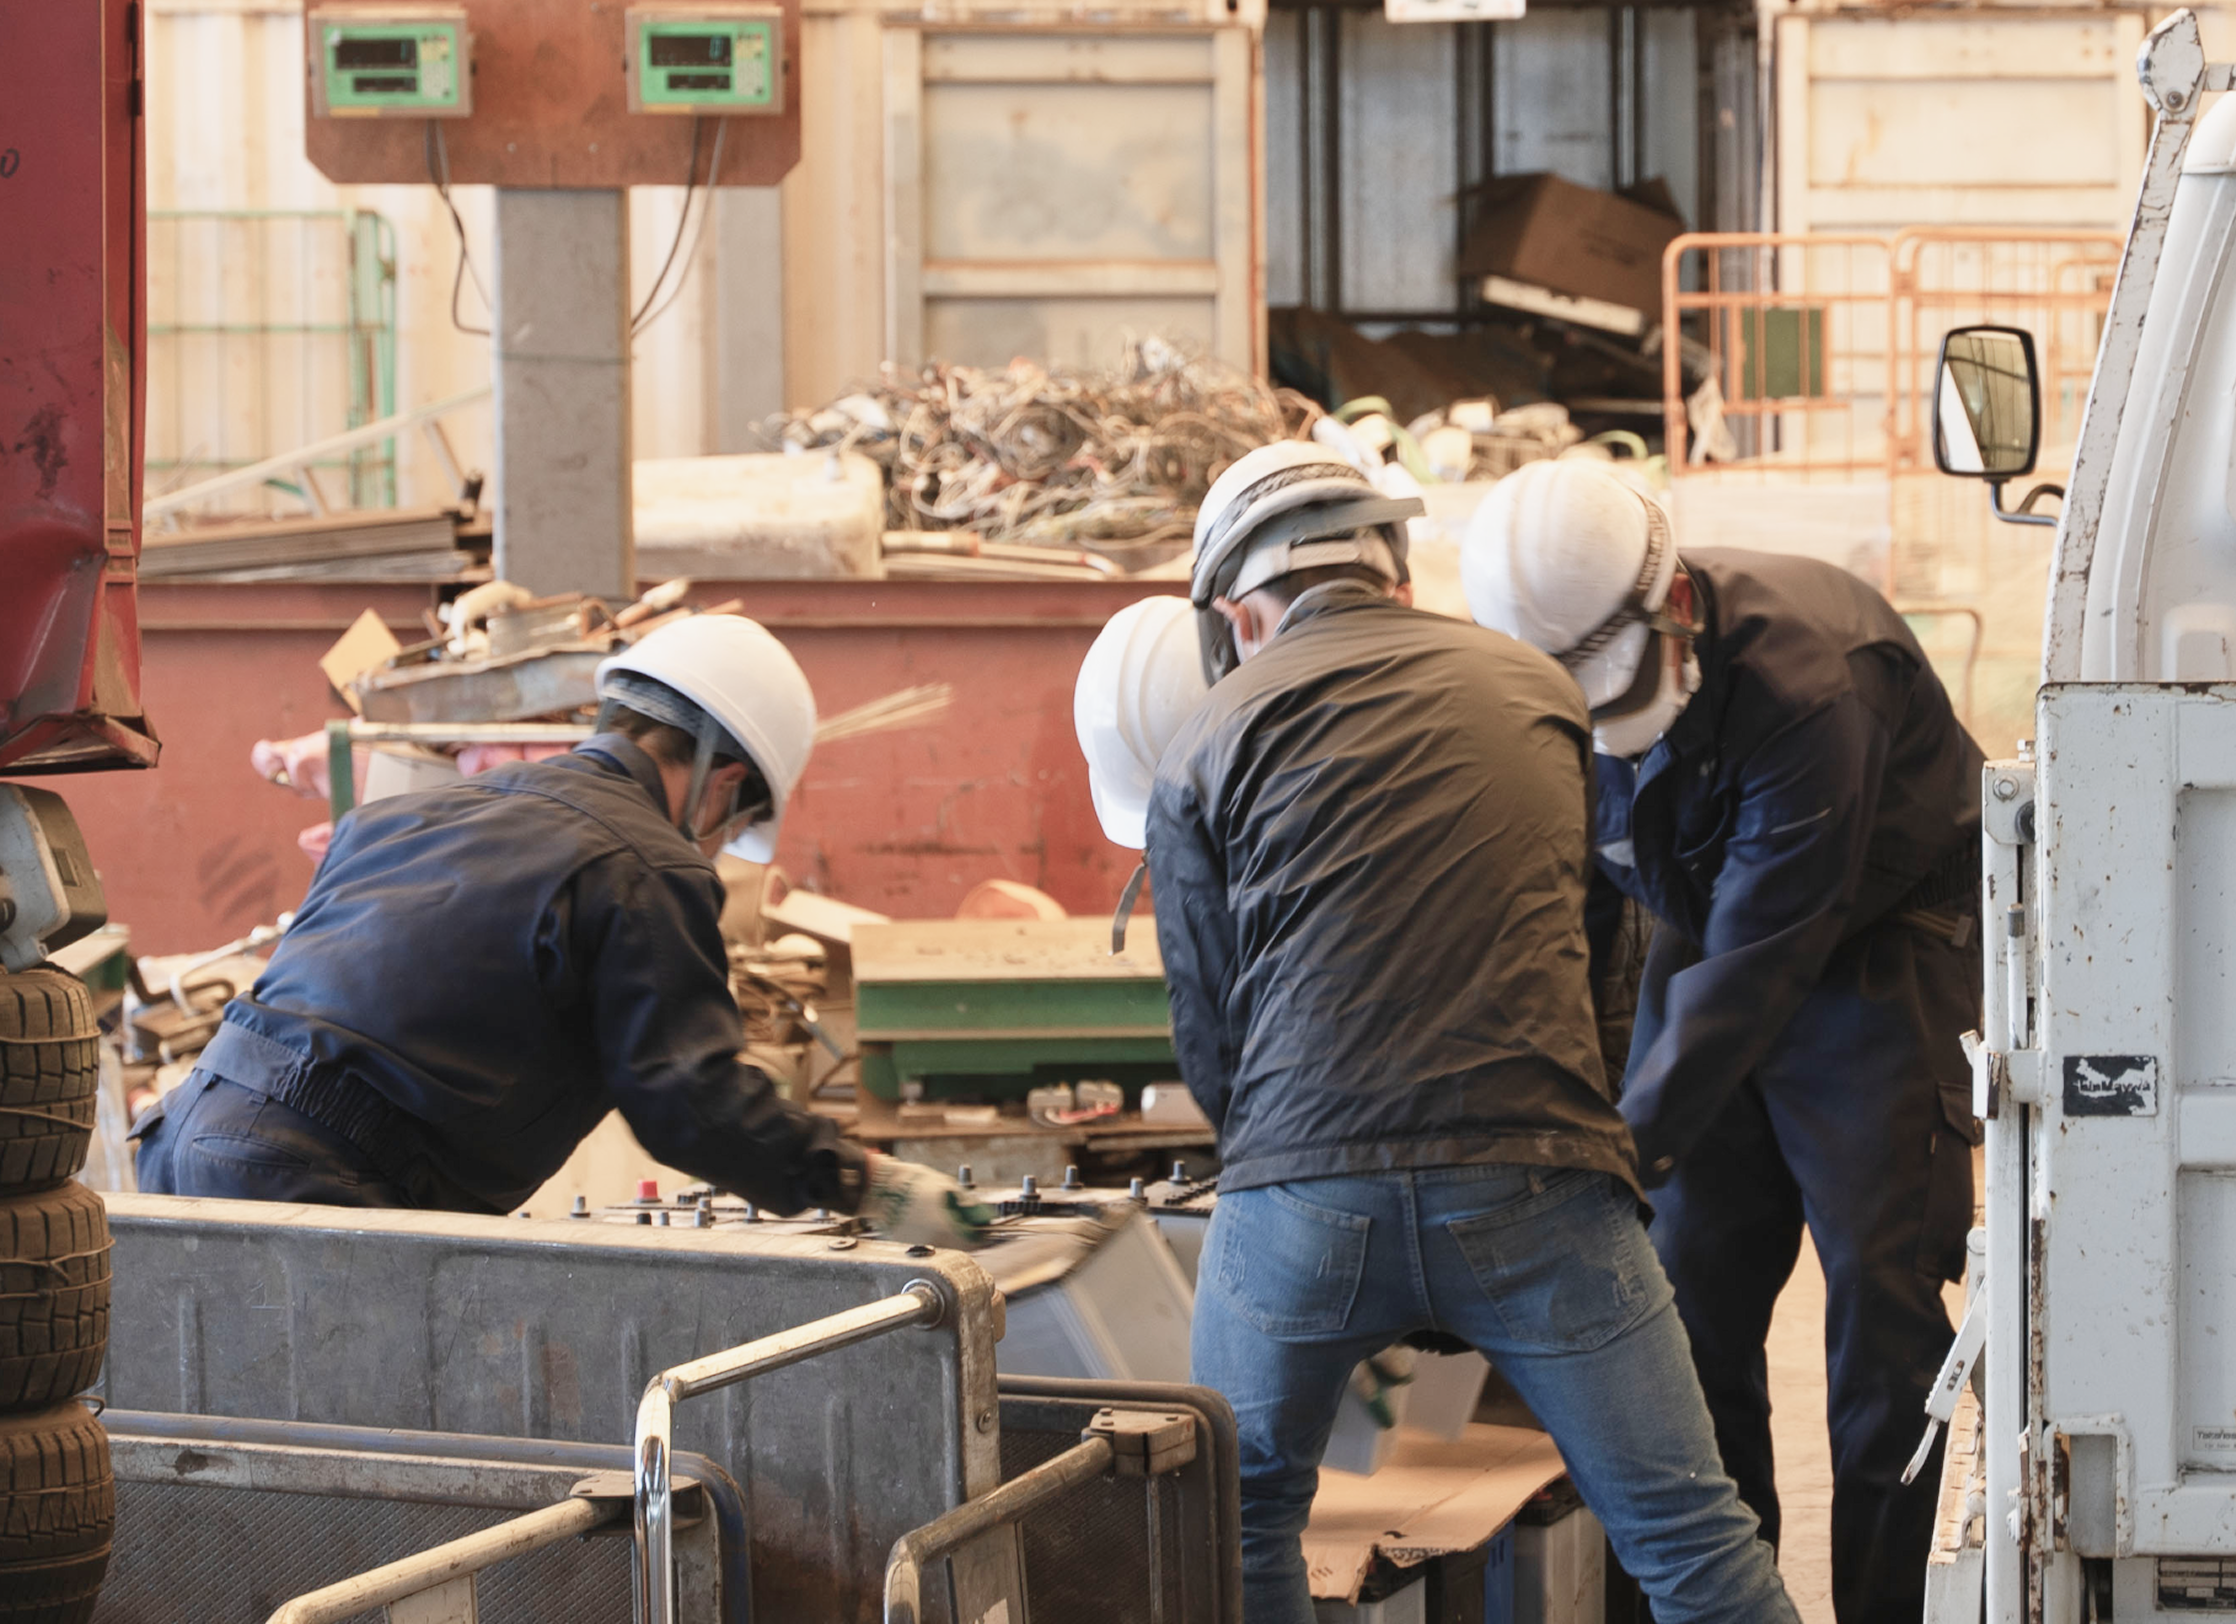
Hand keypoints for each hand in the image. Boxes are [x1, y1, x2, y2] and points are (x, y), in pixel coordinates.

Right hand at [861, 1155, 996, 1249]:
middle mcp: (931, 1242)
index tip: (986, 1228)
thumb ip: (966, 1203)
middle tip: (966, 1220)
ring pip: (942, 1245)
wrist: (877, 1185)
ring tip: (945, 1215)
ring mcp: (916, 1245)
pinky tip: (927, 1218)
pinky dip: (931, 1233)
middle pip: (958, 1246)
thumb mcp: (946, 1186)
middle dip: (965, 1234)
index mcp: (944, 1229)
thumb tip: (982, 1213)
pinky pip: (925, 1242)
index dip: (982, 1234)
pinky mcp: (904, 1243)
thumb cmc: (909, 1182)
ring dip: (949, 1234)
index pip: (973, 1243)